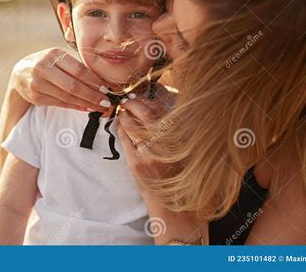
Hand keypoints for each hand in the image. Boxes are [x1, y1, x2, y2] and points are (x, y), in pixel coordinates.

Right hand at [10, 48, 109, 111]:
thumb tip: (100, 84)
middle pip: (73, 85)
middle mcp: (43, 67)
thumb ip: (76, 68)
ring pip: (67, 97)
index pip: (79, 70)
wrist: (20, 73)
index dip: (94, 81)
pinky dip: (75, 106)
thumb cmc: (47, 64)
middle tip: (106, 102)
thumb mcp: (59, 58)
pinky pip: (60, 103)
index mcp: (53, 54)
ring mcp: (37, 83)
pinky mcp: (36, 96)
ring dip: (85, 103)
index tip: (106, 89)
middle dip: (92, 95)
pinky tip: (85, 107)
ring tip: (98, 107)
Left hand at [117, 96, 208, 244]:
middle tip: (127, 101)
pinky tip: (120, 125)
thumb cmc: (184, 178)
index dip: (147, 102)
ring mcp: (149, 153)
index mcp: (179, 137)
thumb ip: (174, 133)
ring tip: (122, 111)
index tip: (140, 98)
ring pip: (131, 126)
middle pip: (144, 114)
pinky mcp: (136, 163)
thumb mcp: (186, 151)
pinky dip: (121, 130)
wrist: (178, 208)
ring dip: (124, 116)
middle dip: (133, 104)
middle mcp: (165, 143)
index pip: (159, 111)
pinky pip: (125, 140)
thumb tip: (157, 112)